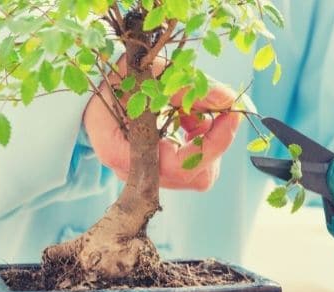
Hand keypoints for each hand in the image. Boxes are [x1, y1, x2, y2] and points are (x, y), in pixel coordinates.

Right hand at [83, 57, 239, 190]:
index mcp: (118, 150)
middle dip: (213, 142)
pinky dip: (201, 140)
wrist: (102, 84)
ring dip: (208, 140)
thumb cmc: (121, 76)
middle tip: (223, 110)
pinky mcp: (160, 168)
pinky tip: (190, 118)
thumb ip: (188, 86)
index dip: (210, 144)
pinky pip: (192, 165)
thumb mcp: (152, 72)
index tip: (231, 115)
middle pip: (191, 176)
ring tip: (197, 110)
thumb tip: (229, 100)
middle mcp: (132, 170)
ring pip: (197, 174)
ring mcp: (146, 172)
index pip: (176, 166)